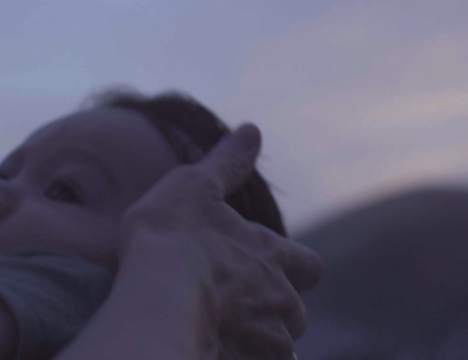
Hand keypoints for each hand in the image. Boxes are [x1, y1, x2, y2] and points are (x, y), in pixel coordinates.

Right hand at [117, 125, 321, 359]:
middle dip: (272, 312)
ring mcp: (269, 342)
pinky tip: (212, 351)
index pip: (310, 267)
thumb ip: (227, 163)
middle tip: (231, 307)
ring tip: (220, 335)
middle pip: (295, 313)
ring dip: (257, 342)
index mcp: (274, 256)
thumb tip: (252, 130)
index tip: (268, 270)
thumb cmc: (172, 238)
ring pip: (277, 348)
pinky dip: (241, 359)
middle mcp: (282, 301)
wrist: (157, 300)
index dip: (293, 270)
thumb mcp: (194, 186)